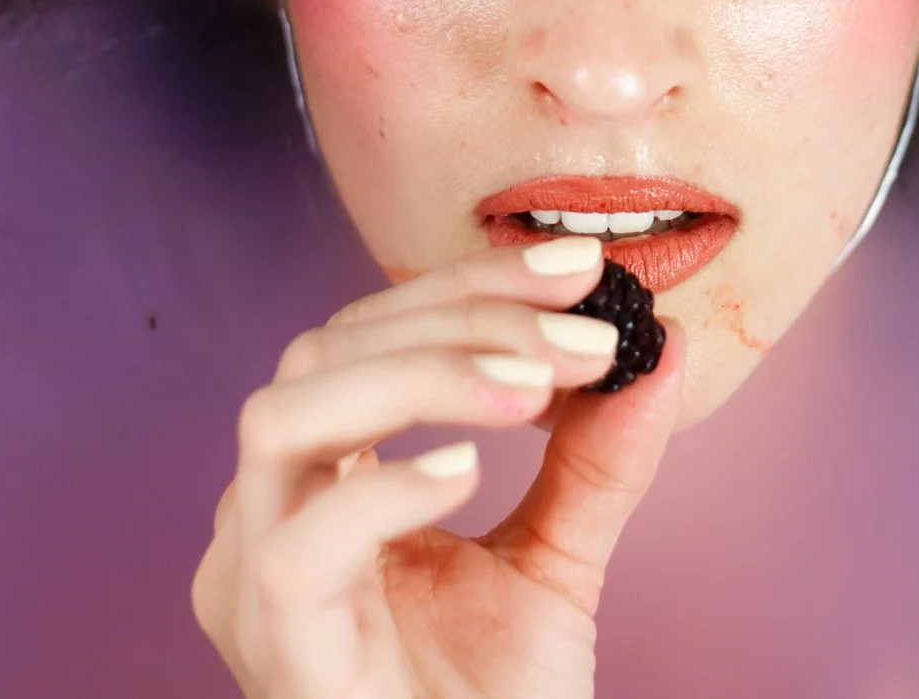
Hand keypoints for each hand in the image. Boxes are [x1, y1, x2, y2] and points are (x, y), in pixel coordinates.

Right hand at [191, 235, 685, 697]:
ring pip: (287, 417)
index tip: (581, 265)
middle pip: (325, 351)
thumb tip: (663, 347)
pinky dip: (383, 490)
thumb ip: (595, 457)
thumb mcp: (557, 563)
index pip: (372, 333)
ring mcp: (254, 585)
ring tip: (534, 384)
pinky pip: (296, 550)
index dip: (471, 283)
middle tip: (584, 331)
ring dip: (421, 376)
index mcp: (320, 482)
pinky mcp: (277, 653)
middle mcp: (268, 518)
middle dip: (460, 317)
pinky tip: (471, 473)